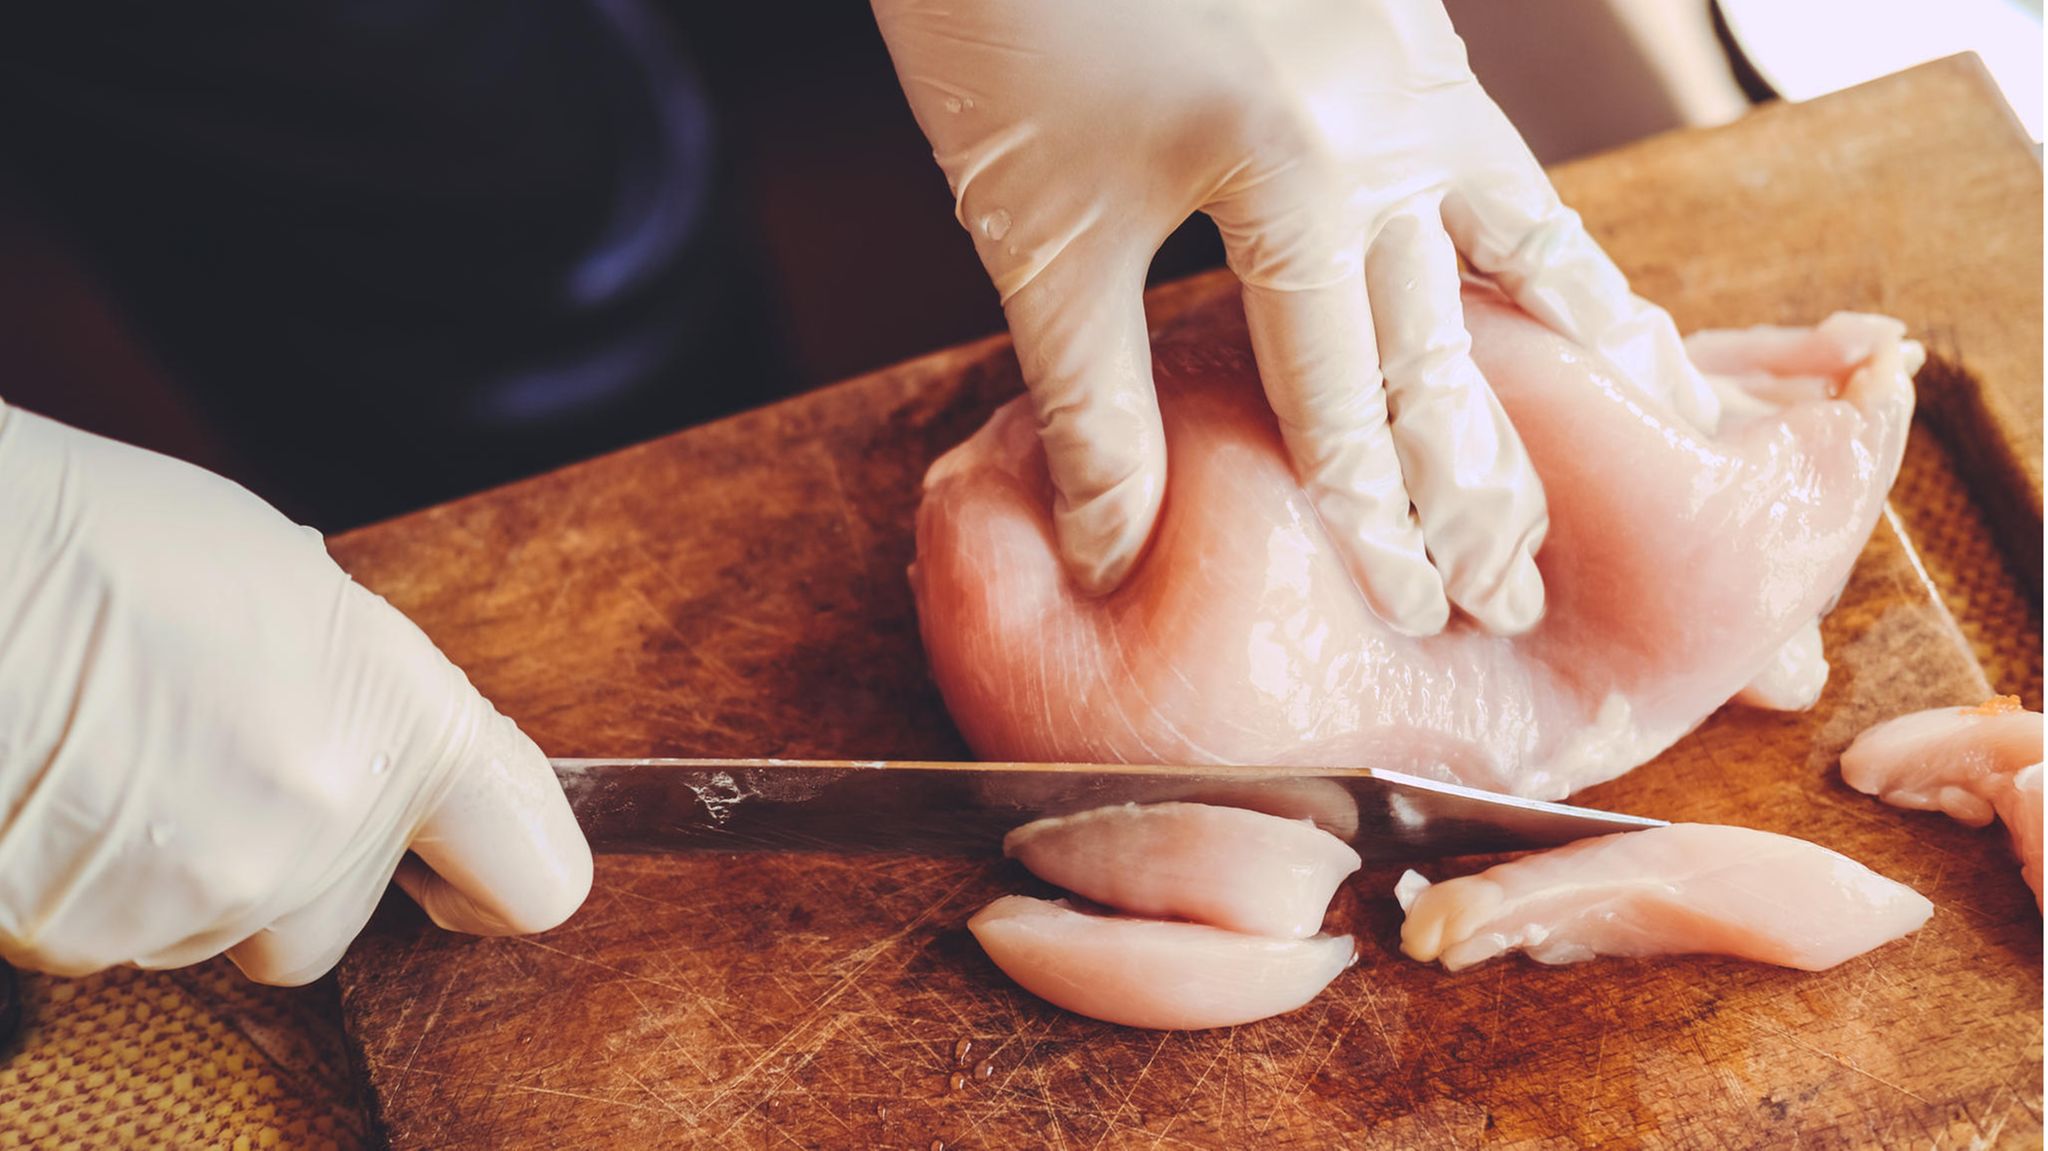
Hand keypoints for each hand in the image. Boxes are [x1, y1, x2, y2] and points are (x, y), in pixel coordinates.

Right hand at [0, 402, 591, 984]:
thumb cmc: (111, 541)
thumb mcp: (296, 589)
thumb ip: (363, 691)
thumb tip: (368, 730)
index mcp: (406, 728)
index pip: (535, 875)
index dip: (497, 874)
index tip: (461, 868)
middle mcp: (325, 828)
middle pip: (338, 923)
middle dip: (293, 871)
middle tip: (222, 767)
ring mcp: (207, 892)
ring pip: (220, 932)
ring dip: (187, 872)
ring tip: (125, 755)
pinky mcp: (89, 935)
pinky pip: (115, 938)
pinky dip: (98, 883)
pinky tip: (68, 787)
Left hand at [874, 0, 1713, 634]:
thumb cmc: (1005, 20)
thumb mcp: (1041, 231)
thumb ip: (1094, 406)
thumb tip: (1116, 558)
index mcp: (1298, 179)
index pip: (1354, 401)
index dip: (1383, 523)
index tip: (1418, 614)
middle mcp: (1387, 118)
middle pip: (1456, 334)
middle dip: (1481, 475)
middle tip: (1519, 584)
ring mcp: (1409, 51)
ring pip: (1517, 220)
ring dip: (1566, 334)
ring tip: (1639, 410)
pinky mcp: (1402, 12)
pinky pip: (1493, 141)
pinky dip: (1530, 219)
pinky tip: (1548, 258)